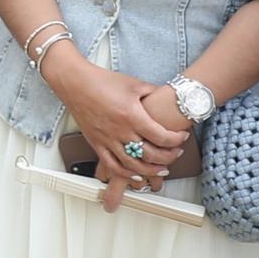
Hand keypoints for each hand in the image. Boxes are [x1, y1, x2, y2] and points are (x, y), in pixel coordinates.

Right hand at [52, 56, 183, 196]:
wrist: (76, 84)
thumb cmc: (102, 82)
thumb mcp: (134, 83)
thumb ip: (153, 92)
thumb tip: (168, 97)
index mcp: (132, 115)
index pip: (161, 136)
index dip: (176, 139)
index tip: (182, 137)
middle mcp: (120, 131)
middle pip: (150, 154)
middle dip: (169, 156)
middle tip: (177, 153)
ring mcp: (108, 140)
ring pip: (133, 165)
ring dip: (151, 170)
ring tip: (162, 168)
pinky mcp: (97, 144)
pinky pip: (112, 166)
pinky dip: (126, 174)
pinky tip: (136, 175)